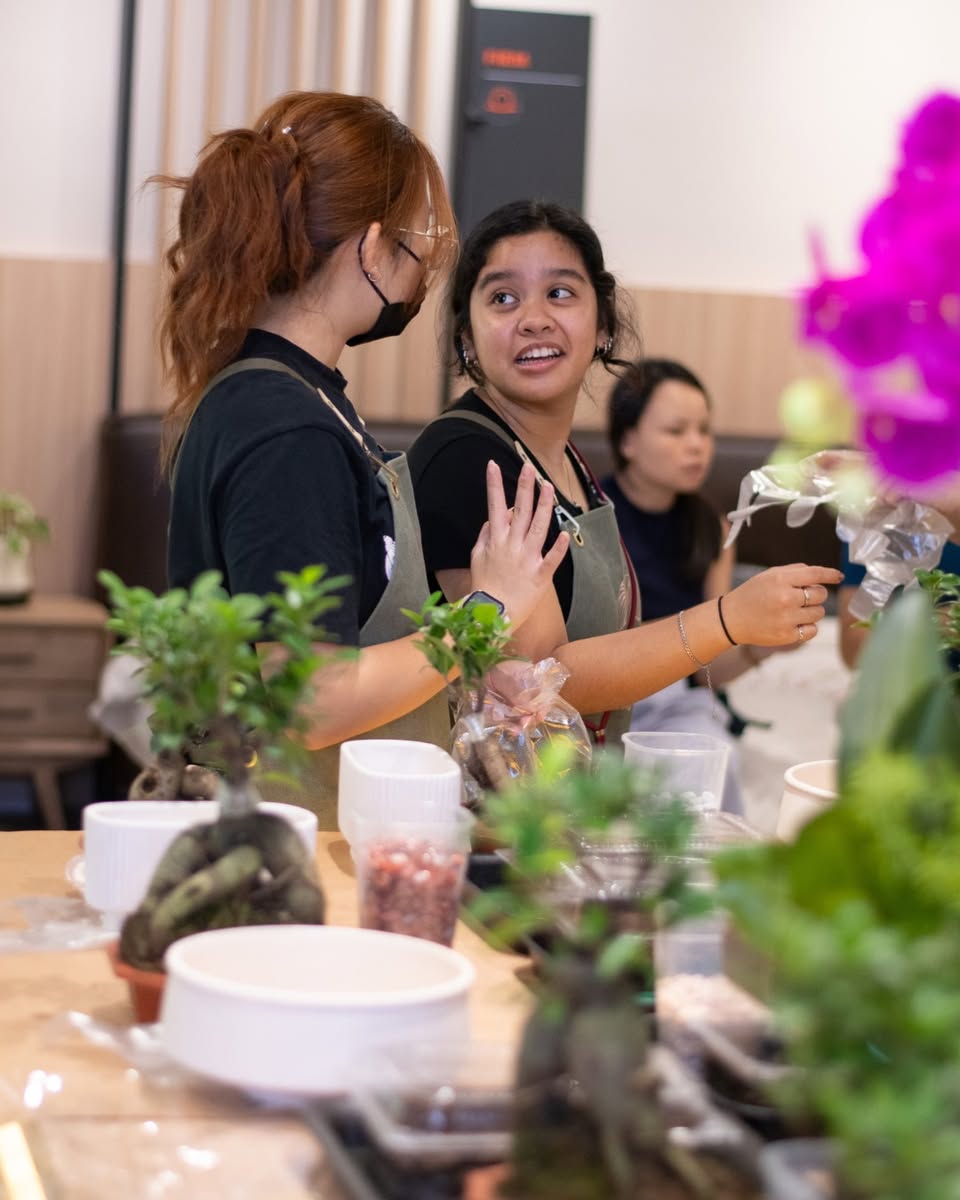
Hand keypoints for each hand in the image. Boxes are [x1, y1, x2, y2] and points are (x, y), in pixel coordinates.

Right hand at [469, 461, 569, 628]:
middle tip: (529, 467)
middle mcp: (512, 546)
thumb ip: (485, 535)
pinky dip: (557, 548)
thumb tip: (493, 517)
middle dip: (524, 487)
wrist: (490, 614)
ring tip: (548, 487)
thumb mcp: (477, 557)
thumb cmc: (483, 585)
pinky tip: (563, 533)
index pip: (494, 506)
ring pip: (538, 528)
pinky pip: (551, 560)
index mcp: (495, 540)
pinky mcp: (540, 576)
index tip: (493, 464)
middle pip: (521, 511)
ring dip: (544, 506)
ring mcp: (527, 560)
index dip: (494, 484)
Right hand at [722, 563, 843, 646]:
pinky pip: (813, 630)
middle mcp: (785, 599)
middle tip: (800, 597)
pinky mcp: (787, 636)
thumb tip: (822, 575)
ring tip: (795, 611)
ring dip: (812, 611)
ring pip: (819, 613)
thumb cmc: (752, 594)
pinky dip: (808, 627)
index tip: (838, 576)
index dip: (830, 574)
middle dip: (816, 594)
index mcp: (781, 580)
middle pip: (821, 595)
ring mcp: (786, 619)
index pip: (815, 574)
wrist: (731, 619)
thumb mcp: (769, 575)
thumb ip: (795, 571)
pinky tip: (794, 623)